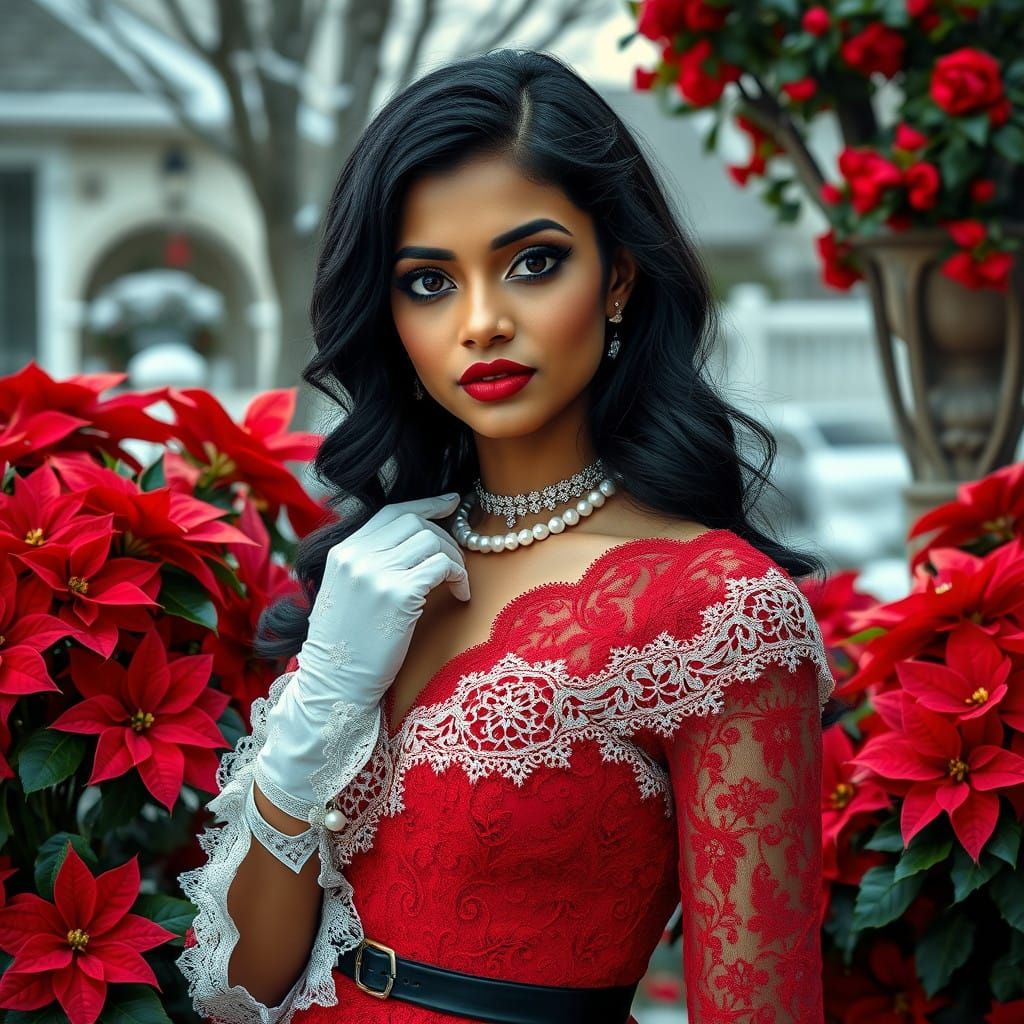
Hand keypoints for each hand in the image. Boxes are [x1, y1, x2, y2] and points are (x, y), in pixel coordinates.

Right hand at [254, 493, 468, 817]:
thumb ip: (369, 562)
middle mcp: (356, 556)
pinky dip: (459, 576)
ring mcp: (376, 573)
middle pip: (416, 522)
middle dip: (445, 537)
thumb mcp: (346, 592)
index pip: (391, 511)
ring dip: (454, 559)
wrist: (334, 686)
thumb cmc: (346, 647)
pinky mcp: (398, 595)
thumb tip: (414, 538)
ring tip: (457, 583)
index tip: (450, 503)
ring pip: (432, 541)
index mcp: (342, 552)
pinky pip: (442, 566)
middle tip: (456, 562)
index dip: (425, 503)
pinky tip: (461, 595)